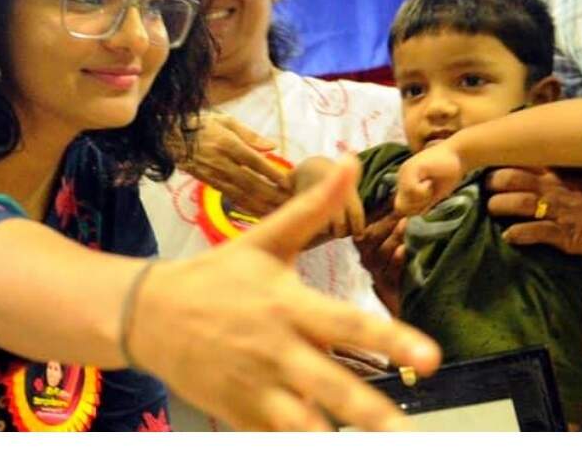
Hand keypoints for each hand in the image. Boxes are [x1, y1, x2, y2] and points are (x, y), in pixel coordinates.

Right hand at [128, 156, 440, 430]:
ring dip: (331, 434)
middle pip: (331, 386)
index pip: (348, 323)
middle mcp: (277, 350)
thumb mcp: (265, 238)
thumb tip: (353, 160)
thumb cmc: (218, 275)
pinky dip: (296, 440)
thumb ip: (313, 207)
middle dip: (370, 412)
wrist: (149, 314)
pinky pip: (274, 435)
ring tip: (379, 445)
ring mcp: (256, 388)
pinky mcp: (240, 414)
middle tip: (406, 430)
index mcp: (288, 305)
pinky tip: (321, 446)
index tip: (432, 357)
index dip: (391, 339)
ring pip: (301, 423)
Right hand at [177, 111, 291, 217]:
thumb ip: (250, 134)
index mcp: (227, 144)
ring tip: (278, 211)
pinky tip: (259, 212)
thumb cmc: (202, 125)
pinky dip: (247, 206)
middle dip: (270, 194)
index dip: (271, 173)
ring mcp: (215, 175)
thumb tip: (273, 146)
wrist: (170, 138)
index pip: (254, 161)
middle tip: (288, 202)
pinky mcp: (210, 184)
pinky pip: (231, 197)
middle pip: (250, 182)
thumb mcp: (226, 120)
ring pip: (241, 194)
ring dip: (261, 204)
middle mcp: (222, 162)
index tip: (287, 182)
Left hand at [394, 142, 463, 214]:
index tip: (428, 203)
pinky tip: (431, 181)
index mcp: (405, 184)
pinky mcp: (411, 168)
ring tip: (431, 186)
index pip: (400, 209)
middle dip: (416, 206)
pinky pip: (412, 191)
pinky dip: (424, 191)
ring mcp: (404, 172)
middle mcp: (402, 178)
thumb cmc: (449, 174)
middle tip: (430, 194)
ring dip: (421, 198)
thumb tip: (413, 219)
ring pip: (405, 200)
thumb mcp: (434, 194)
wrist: (458, 154)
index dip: (414, 211)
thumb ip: (423, 204)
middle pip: (401, 207)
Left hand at [484, 164, 581, 254]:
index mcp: (562, 169)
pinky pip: (534, 233)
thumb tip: (561, 149)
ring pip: (518, 206)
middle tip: (486, 187)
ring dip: (499, 207)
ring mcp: (559, 212)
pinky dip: (517, 234)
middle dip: (493, 183)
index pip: (524, 160)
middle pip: (513, 180)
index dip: (504, 162)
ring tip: (492, 208)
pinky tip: (509, 236)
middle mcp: (555, 188)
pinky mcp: (565, 235)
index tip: (493, 164)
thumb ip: (574, 160)